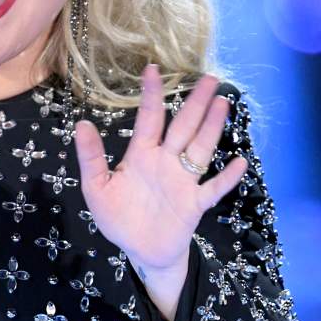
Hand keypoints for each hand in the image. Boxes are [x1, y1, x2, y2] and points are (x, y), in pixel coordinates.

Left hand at [72, 64, 247, 279]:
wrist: (140, 251)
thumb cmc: (119, 217)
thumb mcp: (96, 188)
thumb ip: (91, 158)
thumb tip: (81, 124)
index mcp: (141, 155)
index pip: (149, 119)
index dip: (152, 95)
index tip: (153, 69)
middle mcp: (166, 162)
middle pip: (183, 127)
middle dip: (195, 103)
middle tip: (210, 77)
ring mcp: (183, 182)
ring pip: (200, 149)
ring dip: (211, 127)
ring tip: (222, 103)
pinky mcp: (194, 204)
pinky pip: (213, 189)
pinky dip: (226, 178)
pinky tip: (239, 162)